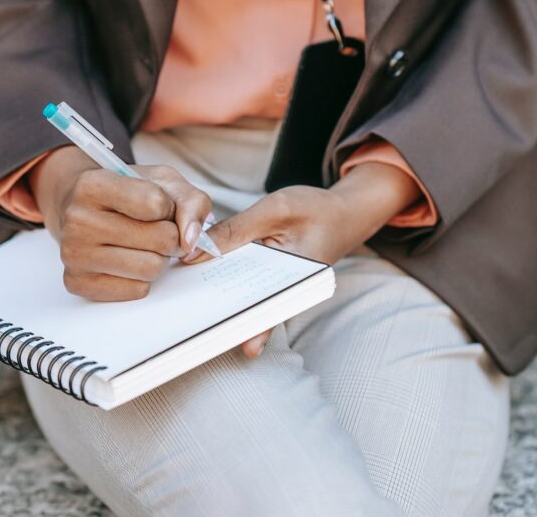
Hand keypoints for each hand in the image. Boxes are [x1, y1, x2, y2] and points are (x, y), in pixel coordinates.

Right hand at [29, 146, 211, 300]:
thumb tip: (191, 240)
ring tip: (144, 246)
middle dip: (170, 236)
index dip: (168, 207)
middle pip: (159, 240)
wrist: (81, 208)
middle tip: (158, 230)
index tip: (158, 206)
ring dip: (159, 259)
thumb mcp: (161, 181)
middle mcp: (77, 219)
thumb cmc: (125, 193)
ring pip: (150, 269)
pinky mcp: (77, 283)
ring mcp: (74, 254)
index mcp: (93, 184)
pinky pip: (136, 290)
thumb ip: (190, 201)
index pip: (156, 204)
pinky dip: (142, 278)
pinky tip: (128, 262)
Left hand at [187, 162, 421, 357]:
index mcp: (297, 279)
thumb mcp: (274, 210)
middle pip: (249, 308)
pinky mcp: (272, 282)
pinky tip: (204, 279)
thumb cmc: (315, 209)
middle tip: (191, 322)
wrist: (346, 213)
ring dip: (220, 298)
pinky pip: (247, 287)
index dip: (233, 317)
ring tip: (191, 306)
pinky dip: (229, 281)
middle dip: (221, 313)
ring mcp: (281, 289)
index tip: (208, 326)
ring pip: (245, 300)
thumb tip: (195, 251)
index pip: (261, 308)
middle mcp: (290, 292)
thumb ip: (235, 230)